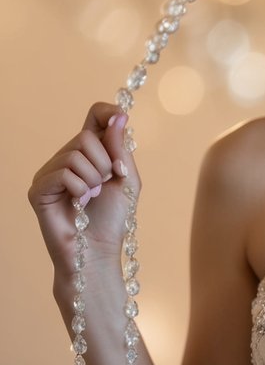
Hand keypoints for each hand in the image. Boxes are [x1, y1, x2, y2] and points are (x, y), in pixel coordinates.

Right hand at [28, 103, 139, 277]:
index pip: (93, 116)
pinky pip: (62, 173)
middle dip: (105, 163)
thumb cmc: (113, 218)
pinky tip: (79, 203)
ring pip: (74, 154)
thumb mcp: (126, 179)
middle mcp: (66, 158)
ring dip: (94, 180)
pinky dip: (79, 189)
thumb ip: (120, 148)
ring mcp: (49, 172)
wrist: (99, 251)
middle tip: (104, 185)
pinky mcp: (38, 189)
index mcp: (89, 152)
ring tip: (92, 198)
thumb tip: (117, 115)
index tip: (120, 119)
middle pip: (86, 136)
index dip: (106, 112)